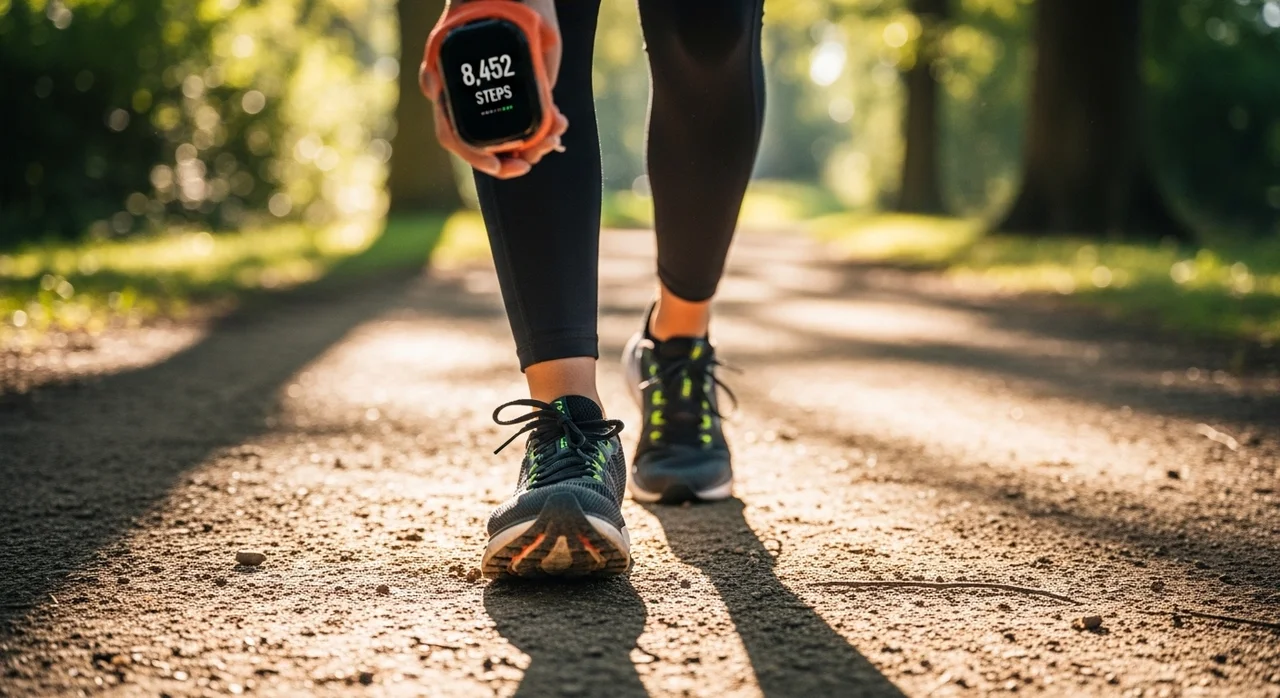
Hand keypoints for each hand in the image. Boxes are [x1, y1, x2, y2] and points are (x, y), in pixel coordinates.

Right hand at [420, 0, 566, 178]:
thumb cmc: (495, 5)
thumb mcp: (466, 34)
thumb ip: (449, 62)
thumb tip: (438, 89)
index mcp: (450, 85)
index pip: (454, 135)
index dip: (474, 156)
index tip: (498, 165)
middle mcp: (470, 96)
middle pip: (486, 146)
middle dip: (510, 160)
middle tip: (530, 160)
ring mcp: (496, 95)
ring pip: (510, 139)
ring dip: (533, 147)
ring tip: (554, 136)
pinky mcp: (521, 92)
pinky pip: (530, 122)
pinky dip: (544, 130)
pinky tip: (558, 124)